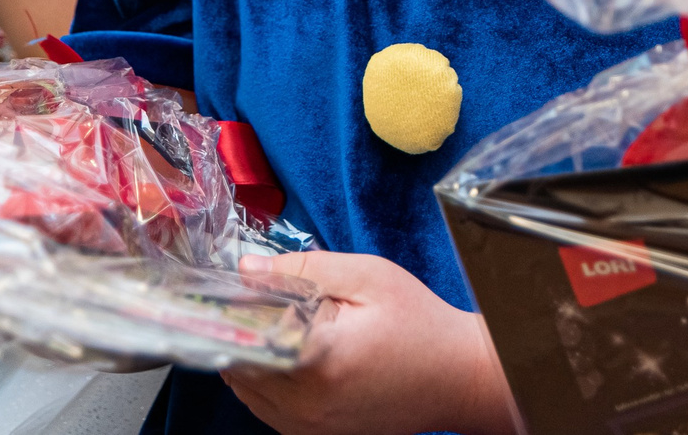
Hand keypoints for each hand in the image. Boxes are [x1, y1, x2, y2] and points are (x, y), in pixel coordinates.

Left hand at [223, 251, 517, 434]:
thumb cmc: (421, 325)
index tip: (227, 290)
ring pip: (248, 394)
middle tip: (254, 302)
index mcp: (318, 361)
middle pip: (238, 368)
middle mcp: (308, 405)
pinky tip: (288, 356)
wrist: (460, 378)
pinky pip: (269, 411)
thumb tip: (249, 270)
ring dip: (249, 359)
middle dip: (238, 333)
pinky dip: (266, 384)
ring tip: (273, 326)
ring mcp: (311, 428)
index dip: (230, 312)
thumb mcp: (368, 277)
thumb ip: (306, 268)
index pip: (243, 340)